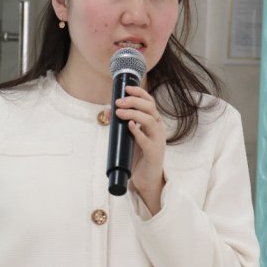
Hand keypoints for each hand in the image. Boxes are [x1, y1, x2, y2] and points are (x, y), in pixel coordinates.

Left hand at [112, 86, 165, 213]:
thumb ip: (123, 123)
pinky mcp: (154, 153)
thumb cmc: (139, 156)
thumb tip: (108, 109)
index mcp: (153, 123)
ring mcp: (158, 140)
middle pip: (150, 108)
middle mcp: (158, 129)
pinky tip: (130, 126)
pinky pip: (147, 140)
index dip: (140, 93)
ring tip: (119, 112)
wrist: (146, 178)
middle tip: (119, 101)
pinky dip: (138, 131)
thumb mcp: (130, 136)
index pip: (150, 102)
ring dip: (133, 114)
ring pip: (150, 120)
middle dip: (134, 101)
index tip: (127, 88)